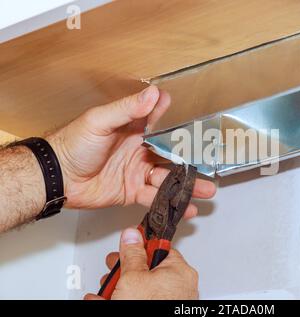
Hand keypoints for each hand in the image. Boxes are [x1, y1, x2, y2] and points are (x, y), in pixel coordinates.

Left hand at [47, 86, 215, 215]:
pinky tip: (185, 207)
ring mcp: (136, 172)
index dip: (181, 129)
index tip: (201, 132)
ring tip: (206, 190)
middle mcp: (138, 150)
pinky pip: (154, 197)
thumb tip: (154, 93)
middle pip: (171, 156)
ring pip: (167, 178)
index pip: (163, 126)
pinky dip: (169, 202)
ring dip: (187, 185)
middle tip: (210, 167)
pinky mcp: (131, 191)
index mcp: (134, 130)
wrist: (56, 177)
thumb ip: (128, 109)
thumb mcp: (100, 120)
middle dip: (191, 162)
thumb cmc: (73, 143)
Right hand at [85, 229, 198, 299]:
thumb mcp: (133, 277)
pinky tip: (104, 300)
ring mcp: (170, 302)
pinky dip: (123, 299)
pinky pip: (141, 300)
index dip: (139, 247)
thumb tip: (133, 235)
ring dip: (119, 287)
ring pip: (141, 288)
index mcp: (180, 271)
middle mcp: (180, 287)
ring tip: (103, 292)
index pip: (160, 248)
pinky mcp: (160, 310)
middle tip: (112, 271)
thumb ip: (132, 254)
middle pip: (148, 269)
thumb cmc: (150, 307)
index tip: (126, 246)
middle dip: (124, 270)